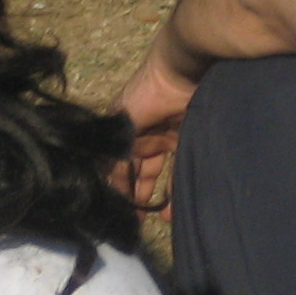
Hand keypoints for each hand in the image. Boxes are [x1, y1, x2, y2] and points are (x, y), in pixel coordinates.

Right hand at [114, 46, 200, 210]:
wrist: (184, 72)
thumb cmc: (147, 93)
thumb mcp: (123, 122)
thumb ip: (115, 152)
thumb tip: (106, 181)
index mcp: (123, 129)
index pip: (115, 164)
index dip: (115, 186)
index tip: (115, 211)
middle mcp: (143, 135)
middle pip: (137, 172)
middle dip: (135, 197)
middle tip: (136, 222)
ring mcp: (167, 138)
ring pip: (159, 174)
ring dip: (157, 196)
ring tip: (159, 219)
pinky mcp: (189, 140)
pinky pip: (180, 168)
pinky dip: (177, 187)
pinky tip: (174, 208)